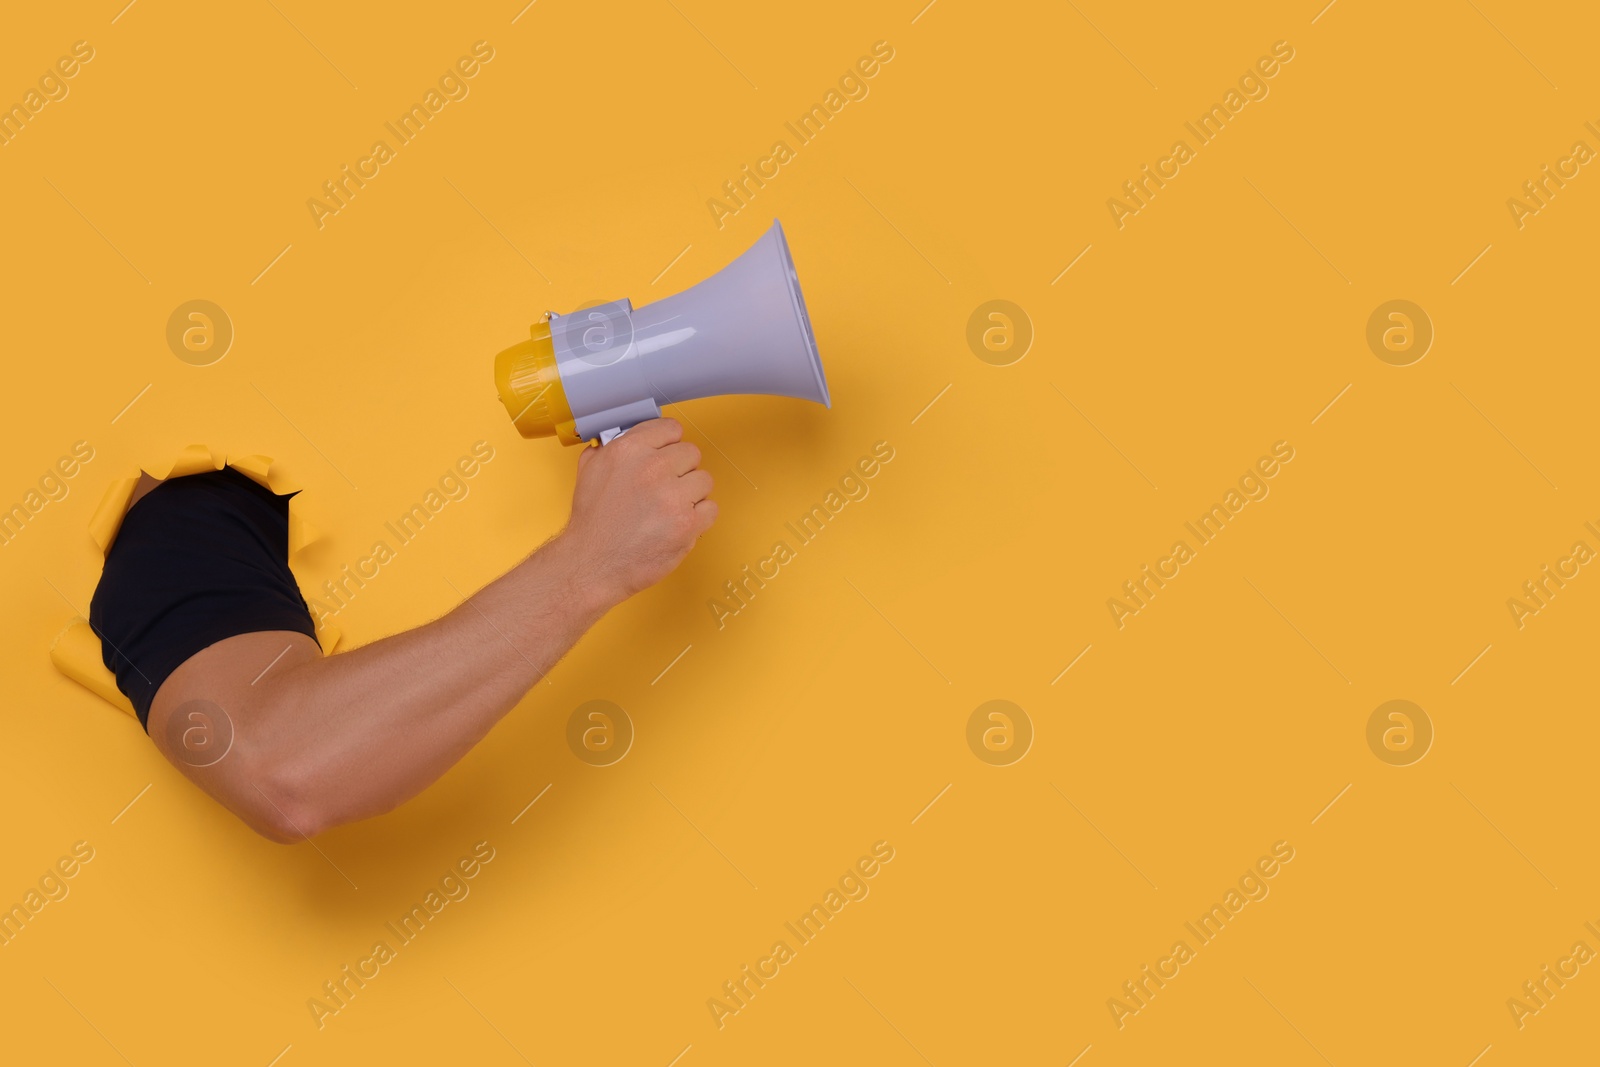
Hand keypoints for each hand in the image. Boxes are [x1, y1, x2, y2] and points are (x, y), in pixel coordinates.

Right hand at [560, 418, 716, 603]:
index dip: (669, 445)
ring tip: (670, 509)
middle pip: (692, 453)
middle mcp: (652, 469)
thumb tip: (628, 435)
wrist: (592, 564)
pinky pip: (711, 508)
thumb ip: (611, 448)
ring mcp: (672, 497)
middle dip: (681, 470)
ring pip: (704, 480)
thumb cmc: (592, 523)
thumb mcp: (589, 471)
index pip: (671, 429)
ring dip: (692, 494)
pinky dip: (699, 518)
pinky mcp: (687, 524)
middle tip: (666, 488)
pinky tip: (678, 524)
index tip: (666, 457)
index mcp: (628, 450)